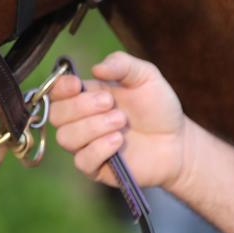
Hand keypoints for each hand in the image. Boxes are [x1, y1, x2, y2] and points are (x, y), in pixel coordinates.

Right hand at [49, 51, 186, 189]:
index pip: (55, 92)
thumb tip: (95, 68)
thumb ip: (122, 64)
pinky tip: (118, 141)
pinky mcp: (97, 168)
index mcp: (85, 95)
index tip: (77, 84)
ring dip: (92, 127)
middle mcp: (80, 120)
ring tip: (121, 121)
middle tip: (111, 103)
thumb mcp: (145, 76)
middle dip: (80, 107)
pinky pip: (82, 161)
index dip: (60, 88)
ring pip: (66, 138)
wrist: (178, 141)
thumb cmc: (158, 107)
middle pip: (55, 114)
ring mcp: (86, 145)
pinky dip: (98, 149)